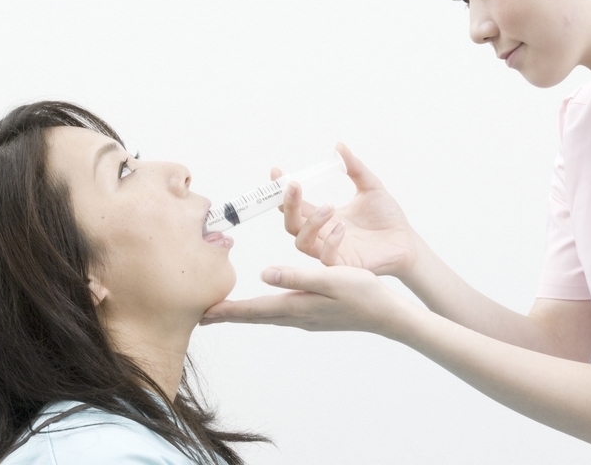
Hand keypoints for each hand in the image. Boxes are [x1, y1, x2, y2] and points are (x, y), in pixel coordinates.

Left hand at [200, 265, 410, 337]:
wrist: (388, 314)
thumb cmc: (363, 293)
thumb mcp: (331, 279)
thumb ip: (298, 276)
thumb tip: (264, 274)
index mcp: (297, 306)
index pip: (254, 310)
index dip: (227, 311)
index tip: (202, 313)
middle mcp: (297, 315)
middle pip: (255, 316)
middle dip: (229, 315)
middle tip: (203, 316)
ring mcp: (306, 317)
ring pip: (267, 315)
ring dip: (246, 313)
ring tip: (226, 312)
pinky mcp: (315, 314)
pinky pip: (281, 313)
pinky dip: (264, 310)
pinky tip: (265, 308)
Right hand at [276, 144, 423, 278]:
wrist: (408, 241)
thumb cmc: (388, 217)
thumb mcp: (371, 186)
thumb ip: (354, 168)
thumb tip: (339, 146)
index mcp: (324, 217)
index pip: (295, 205)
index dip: (281, 190)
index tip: (277, 171)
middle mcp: (322, 234)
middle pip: (291, 224)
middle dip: (288, 205)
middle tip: (295, 185)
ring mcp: (331, 251)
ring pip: (302, 243)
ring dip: (310, 223)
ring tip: (330, 206)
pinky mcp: (345, 266)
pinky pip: (326, 259)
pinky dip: (330, 242)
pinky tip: (343, 228)